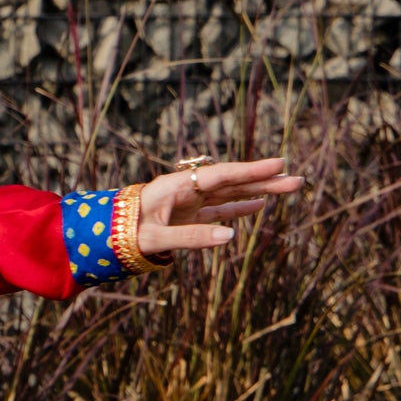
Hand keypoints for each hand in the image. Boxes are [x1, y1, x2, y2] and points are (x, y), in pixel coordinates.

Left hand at [136, 157, 303, 259]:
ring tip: (288, 187)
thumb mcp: (155, 237)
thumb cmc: (124, 234)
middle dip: (265, 180)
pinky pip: (219, 209)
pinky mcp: (189, 216)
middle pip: (233, 182)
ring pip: (231, 195)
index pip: (222, 176)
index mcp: (177, 186)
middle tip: (298, 179)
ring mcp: (190, 202)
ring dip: (259, 192)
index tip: (279, 162)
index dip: (251, 171)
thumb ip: (191, 237)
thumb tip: (229, 236)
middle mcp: (187, 189)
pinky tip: (260, 205)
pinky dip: (240, 207)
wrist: (102, 236)